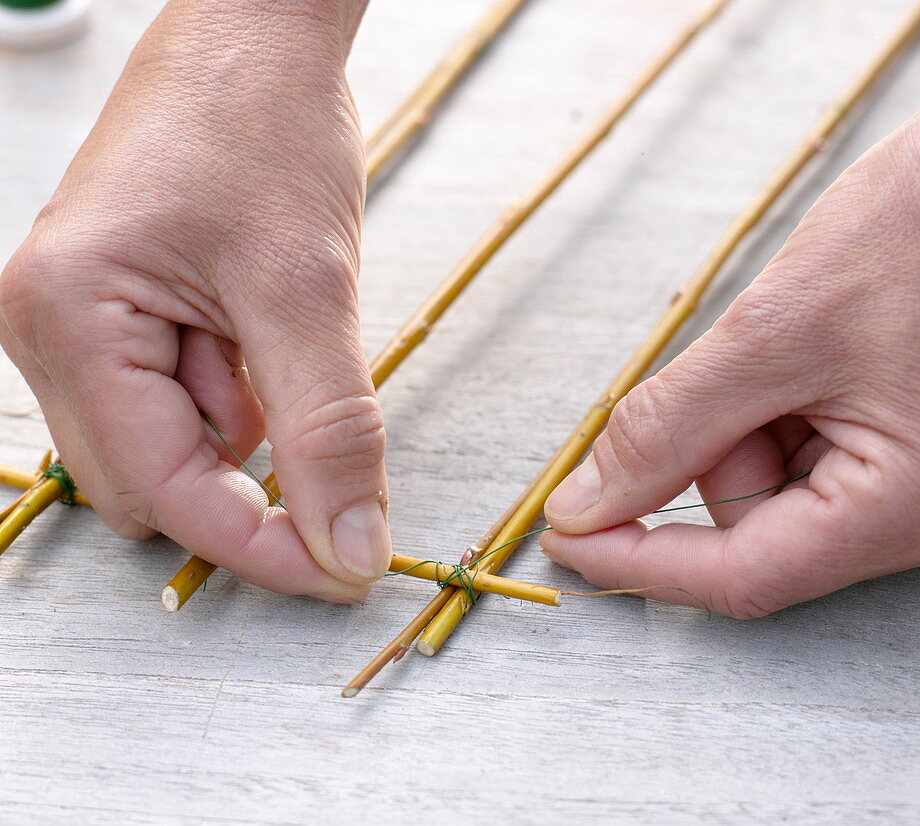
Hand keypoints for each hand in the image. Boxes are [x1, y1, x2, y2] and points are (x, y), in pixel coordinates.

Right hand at [0, 0, 387, 600]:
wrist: (253, 35)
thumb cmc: (263, 128)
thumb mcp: (310, 292)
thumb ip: (329, 432)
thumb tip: (347, 551)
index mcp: (68, 319)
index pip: (164, 493)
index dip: (259, 546)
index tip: (342, 572)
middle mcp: (48, 329)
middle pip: (155, 482)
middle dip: (248, 470)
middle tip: (316, 409)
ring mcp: (80, 323)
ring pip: (174, 445)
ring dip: (247, 419)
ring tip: (277, 322)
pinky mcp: (119, 315)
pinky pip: (181, 398)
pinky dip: (240, 387)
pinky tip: (260, 318)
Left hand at [541, 39, 919, 617]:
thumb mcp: (766, 332)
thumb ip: (663, 433)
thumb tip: (584, 508)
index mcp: (916, 504)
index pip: (742, 577)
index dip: (636, 560)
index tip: (563, 536)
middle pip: (759, 538)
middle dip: (714, 456)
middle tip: (741, 371)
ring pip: (779, 504)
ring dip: (750, 433)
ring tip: (802, 352)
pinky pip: (815, 476)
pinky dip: (783, 425)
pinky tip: (818, 365)